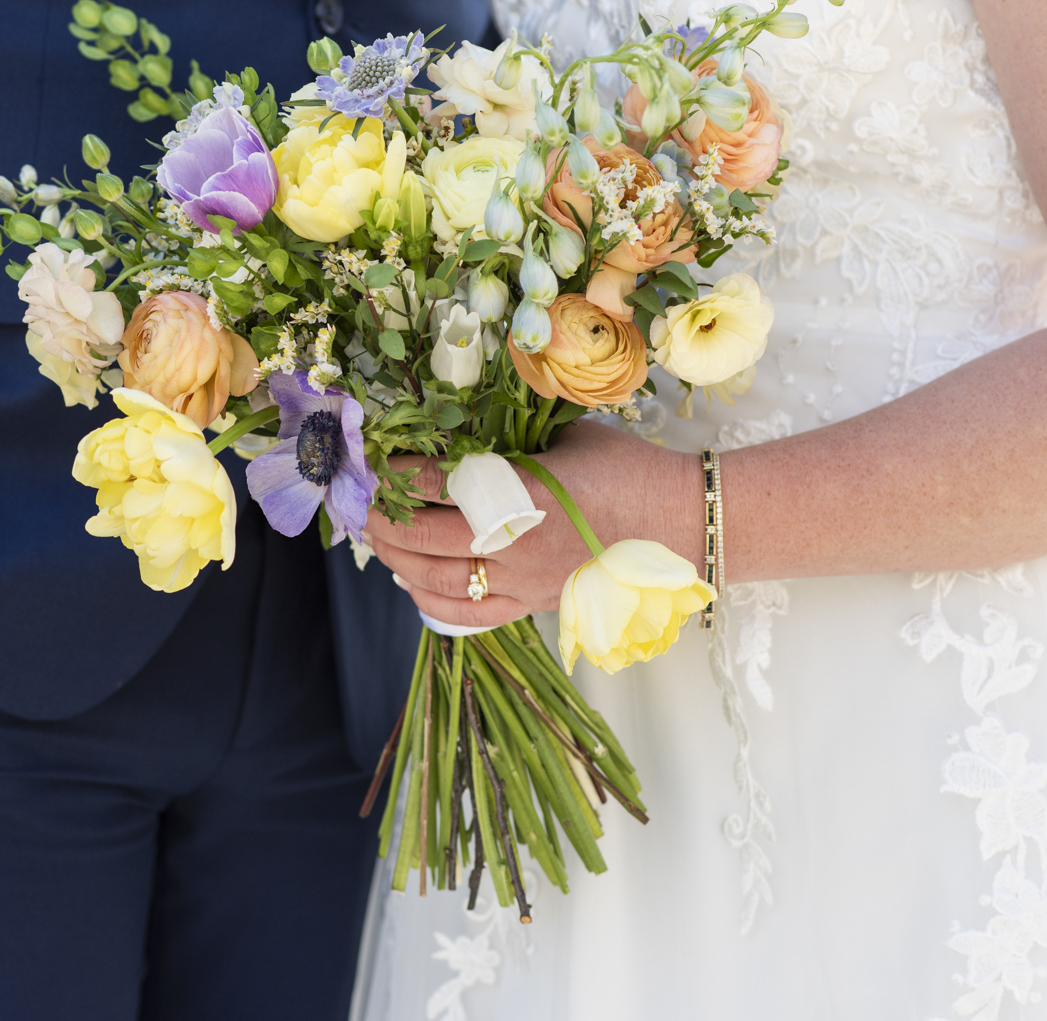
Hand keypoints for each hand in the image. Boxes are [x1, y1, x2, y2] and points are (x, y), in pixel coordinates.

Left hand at [365, 419, 699, 629]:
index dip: (399, 469)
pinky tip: (411, 582)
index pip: (439, 482)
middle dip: (384, 517)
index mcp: (524, 494)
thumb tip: (461, 430)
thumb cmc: (628, 469)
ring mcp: (524, 583)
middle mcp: (516, 546)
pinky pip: (469, 615)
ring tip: (377, 537)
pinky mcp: (534, 605)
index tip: (377, 454)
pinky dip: (429, 602)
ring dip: (396, 559)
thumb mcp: (566, 437)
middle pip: (425, 537)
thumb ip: (513, 439)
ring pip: (438, 582)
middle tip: (363, 499)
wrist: (683, 521)